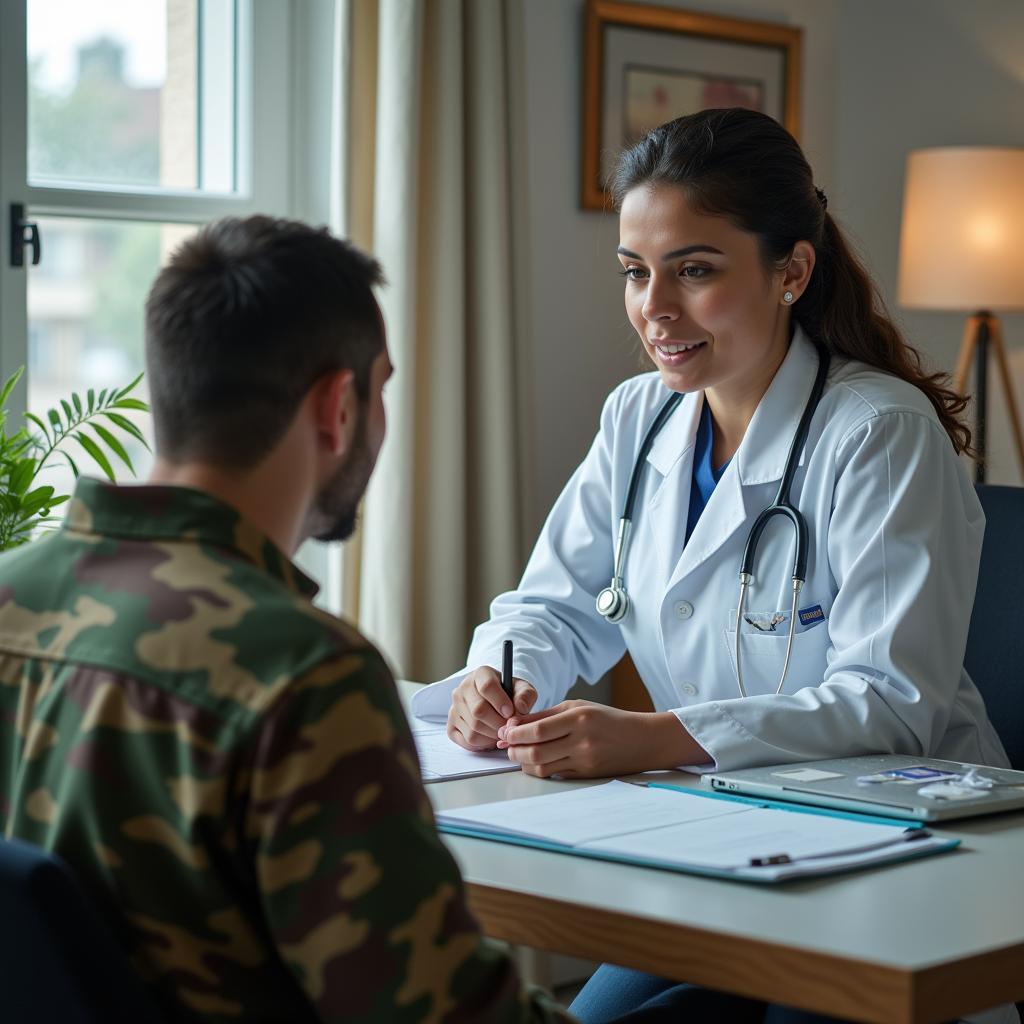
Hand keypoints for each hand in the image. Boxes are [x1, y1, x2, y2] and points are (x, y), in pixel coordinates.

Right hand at [447, 666, 537, 750]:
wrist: (496, 702)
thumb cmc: (510, 694)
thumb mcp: (523, 689)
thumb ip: (526, 696)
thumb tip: (520, 708)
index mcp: (481, 674)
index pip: (487, 686)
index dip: (501, 702)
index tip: (510, 712)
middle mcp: (462, 689)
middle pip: (478, 711)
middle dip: (498, 723)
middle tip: (509, 727)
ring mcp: (454, 708)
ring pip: (473, 728)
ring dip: (492, 735)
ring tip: (502, 731)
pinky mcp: (451, 725)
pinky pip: (467, 740)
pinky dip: (482, 744)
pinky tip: (491, 736)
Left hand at [496, 700, 708, 777]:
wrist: (641, 740)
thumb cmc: (607, 718)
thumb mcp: (578, 706)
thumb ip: (546, 715)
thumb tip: (515, 724)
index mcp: (579, 719)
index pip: (537, 730)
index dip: (514, 733)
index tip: (504, 732)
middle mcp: (581, 741)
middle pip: (535, 752)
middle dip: (514, 750)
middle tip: (507, 745)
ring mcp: (584, 761)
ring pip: (542, 767)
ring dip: (524, 762)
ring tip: (519, 753)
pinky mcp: (586, 775)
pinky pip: (555, 774)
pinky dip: (540, 768)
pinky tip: (536, 760)